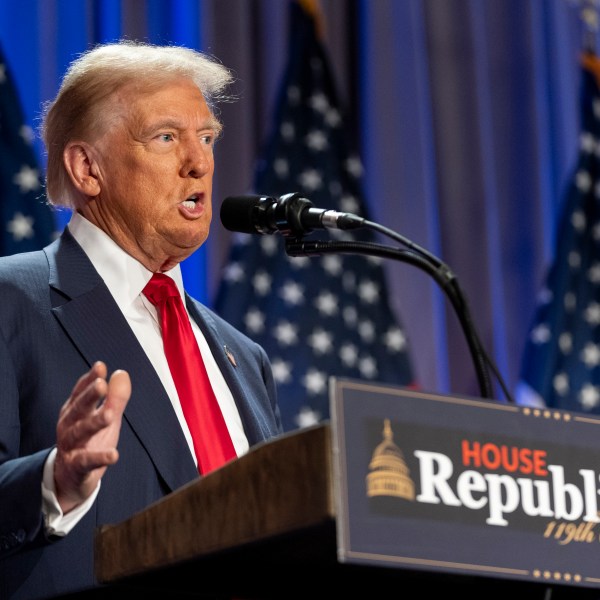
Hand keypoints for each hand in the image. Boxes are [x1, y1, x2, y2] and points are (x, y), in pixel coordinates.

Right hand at [54, 361, 130, 513]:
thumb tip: (121, 373)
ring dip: (94, 423)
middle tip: (101, 384)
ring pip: (80, 433)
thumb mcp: (105, 417)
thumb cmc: (90, 441)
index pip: (81, 392)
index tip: (100, 366)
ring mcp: (70, 447)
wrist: (70, 479)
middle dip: (89, 396)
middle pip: (78, 409)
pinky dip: (100, 458)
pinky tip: (114, 454)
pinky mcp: (76, 467)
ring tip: (110, 415)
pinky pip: (87, 461)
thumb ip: (115, 397)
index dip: (90, 379)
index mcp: (75, 411)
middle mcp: (69, 426)